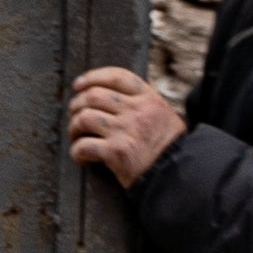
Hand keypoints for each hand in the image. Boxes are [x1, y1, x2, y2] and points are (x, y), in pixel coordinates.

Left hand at [65, 66, 185, 188]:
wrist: (178, 176)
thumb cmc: (169, 148)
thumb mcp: (165, 115)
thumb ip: (146, 101)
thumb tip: (128, 87)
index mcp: (150, 99)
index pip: (117, 76)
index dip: (93, 77)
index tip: (78, 85)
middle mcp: (137, 111)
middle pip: (93, 96)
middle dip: (77, 105)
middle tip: (75, 116)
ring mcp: (125, 130)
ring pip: (85, 117)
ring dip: (74, 128)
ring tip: (77, 137)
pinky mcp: (116, 152)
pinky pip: (84, 146)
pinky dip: (76, 152)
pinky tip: (82, 157)